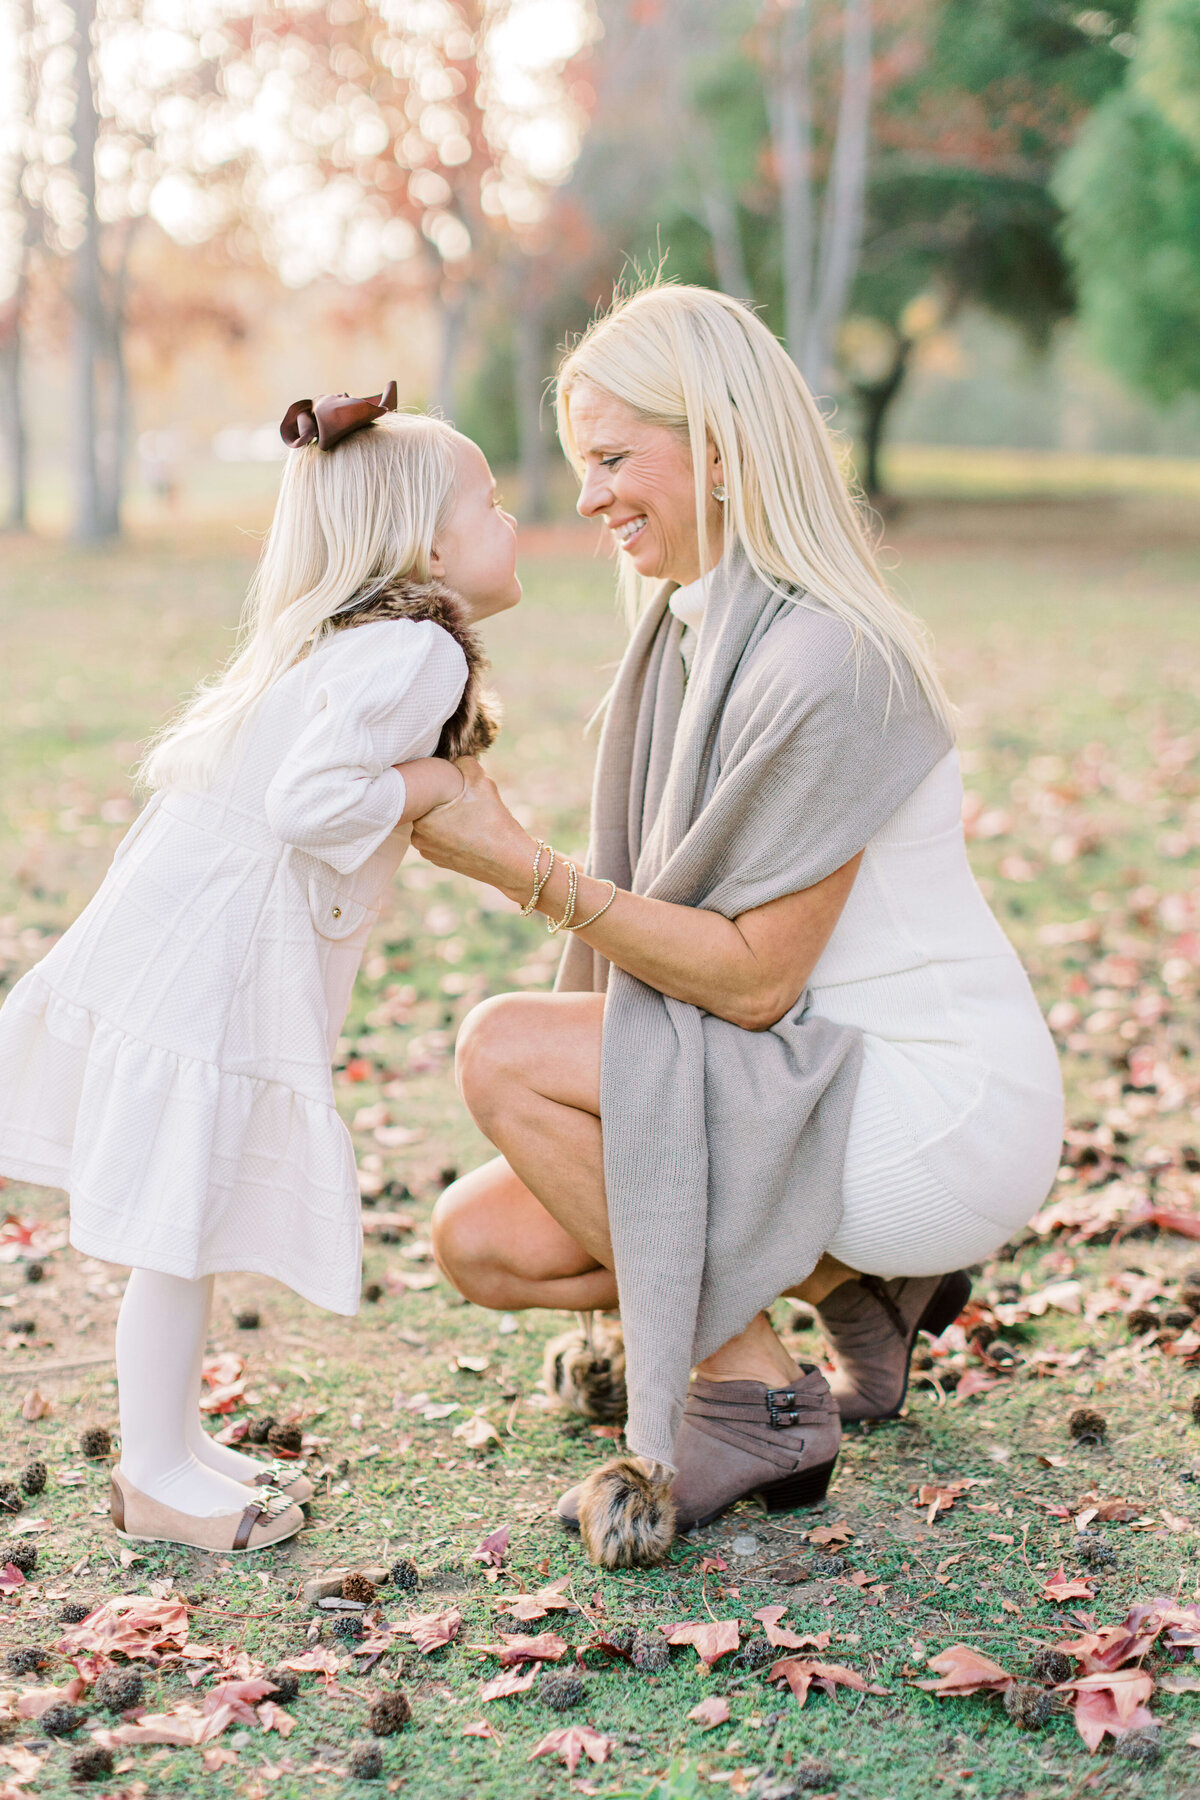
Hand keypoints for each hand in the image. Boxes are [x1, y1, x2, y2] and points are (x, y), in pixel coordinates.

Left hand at [409, 757, 533, 897]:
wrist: (510, 862)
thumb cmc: (494, 822)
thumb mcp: (480, 782)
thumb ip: (463, 763)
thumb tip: (456, 761)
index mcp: (421, 819)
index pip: (422, 790)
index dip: (439, 784)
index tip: (455, 785)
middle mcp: (418, 838)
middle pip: (426, 806)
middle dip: (443, 800)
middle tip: (465, 800)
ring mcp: (429, 852)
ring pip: (433, 822)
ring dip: (446, 816)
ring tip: (470, 817)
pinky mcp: (440, 861)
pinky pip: (440, 838)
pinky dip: (451, 832)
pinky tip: (470, 831)